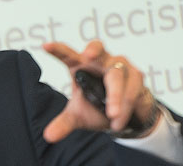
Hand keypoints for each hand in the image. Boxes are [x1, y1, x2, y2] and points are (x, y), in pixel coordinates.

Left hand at [42, 40, 157, 142]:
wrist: (126, 115)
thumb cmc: (98, 105)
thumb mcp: (79, 115)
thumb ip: (64, 123)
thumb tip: (48, 136)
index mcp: (81, 65)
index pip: (68, 55)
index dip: (58, 50)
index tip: (45, 46)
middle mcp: (100, 60)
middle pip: (97, 49)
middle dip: (93, 51)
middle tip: (87, 55)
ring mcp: (119, 65)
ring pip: (116, 77)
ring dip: (115, 98)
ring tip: (112, 117)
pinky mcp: (136, 75)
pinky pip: (132, 89)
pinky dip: (125, 106)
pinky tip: (119, 119)